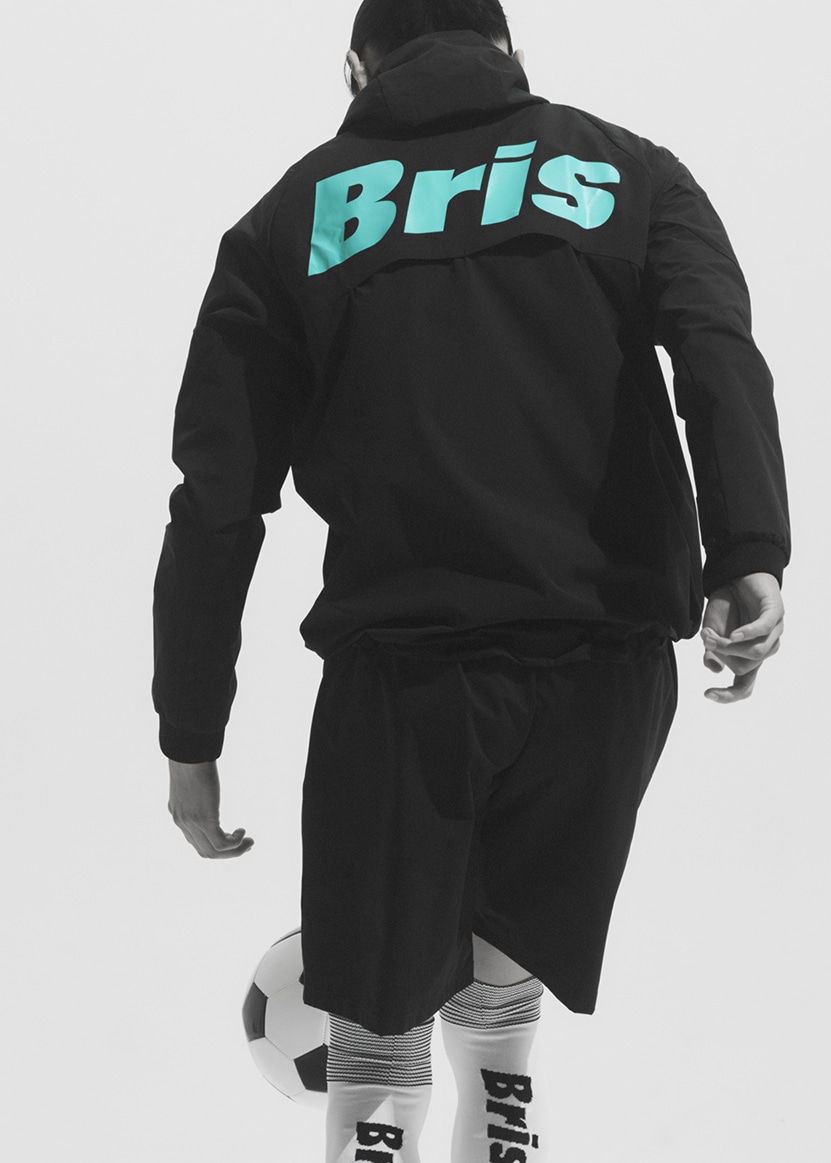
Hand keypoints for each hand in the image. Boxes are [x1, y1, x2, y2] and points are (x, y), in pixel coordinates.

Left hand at [168, 759, 253, 857]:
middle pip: (204, 851)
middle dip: (227, 853)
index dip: (215, 845)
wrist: (188, 754)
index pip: (195, 841)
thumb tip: (205, 780)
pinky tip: (243, 832)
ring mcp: (192, 824)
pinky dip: (235, 843)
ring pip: (213, 852)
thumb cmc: (191, 759)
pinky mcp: (205, 820)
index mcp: (178, 814)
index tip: (232, 838)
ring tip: (249, 843)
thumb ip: (195, 788)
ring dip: (234, 852)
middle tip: (245, 845)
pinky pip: (221, 844)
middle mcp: (182, 823)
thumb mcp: (189, 778)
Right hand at [700, 572, 783, 703]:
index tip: (707, 693)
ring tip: (713, 636)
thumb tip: (714, 669)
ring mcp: (774, 631)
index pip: (744, 686)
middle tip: (707, 640)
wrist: (733, 575)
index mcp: (749, 658)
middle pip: (745, 667)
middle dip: (722, 655)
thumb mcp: (711, 631)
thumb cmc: (725, 605)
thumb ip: (712, 650)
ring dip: (731, 647)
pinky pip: (765, 629)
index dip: (728, 695)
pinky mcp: (776, 613)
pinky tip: (734, 635)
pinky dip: (749, 634)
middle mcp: (765, 648)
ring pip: (756, 652)